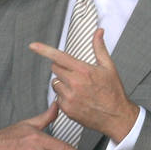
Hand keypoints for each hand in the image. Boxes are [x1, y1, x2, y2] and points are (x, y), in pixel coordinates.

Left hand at [30, 31, 139, 146]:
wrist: (117, 117)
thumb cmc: (114, 93)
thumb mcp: (109, 67)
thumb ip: (99, 48)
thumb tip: (98, 32)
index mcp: (83, 70)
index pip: (59, 56)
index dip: (43, 50)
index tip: (33, 46)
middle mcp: (74, 83)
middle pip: (55, 69)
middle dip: (63, 70)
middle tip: (76, 76)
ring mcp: (70, 97)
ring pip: (55, 84)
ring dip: (63, 84)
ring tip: (78, 90)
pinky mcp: (67, 109)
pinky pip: (57, 98)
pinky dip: (64, 98)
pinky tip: (78, 100)